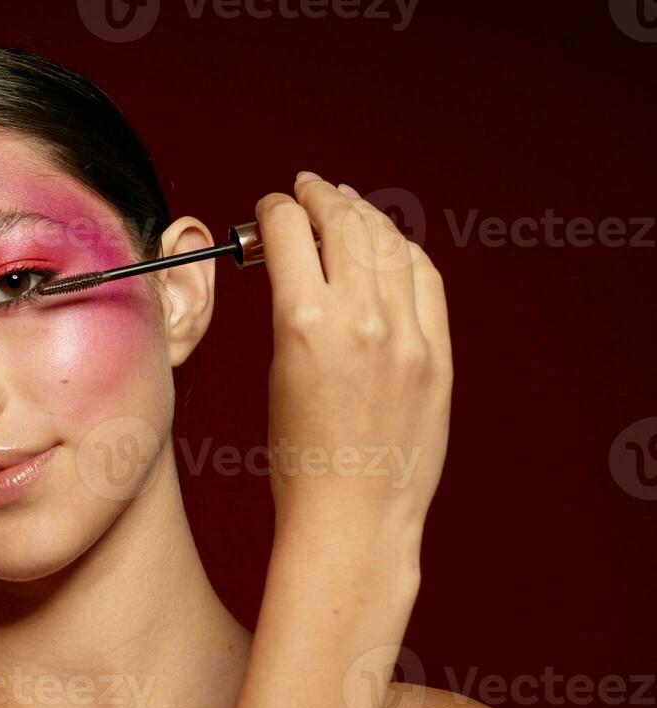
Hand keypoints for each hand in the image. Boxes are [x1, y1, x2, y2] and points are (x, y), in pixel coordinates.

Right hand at [254, 173, 451, 538]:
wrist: (353, 518)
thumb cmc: (302, 465)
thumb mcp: (278, 377)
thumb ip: (293, 315)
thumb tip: (298, 272)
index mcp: (303, 325)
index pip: (292, 233)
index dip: (278, 210)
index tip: (272, 207)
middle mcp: (361, 319)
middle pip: (345, 224)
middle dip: (322, 197)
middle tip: (307, 188)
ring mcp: (407, 335)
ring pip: (389, 243)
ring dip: (364, 215)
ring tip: (347, 205)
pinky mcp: (438, 355)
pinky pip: (425, 279)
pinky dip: (403, 252)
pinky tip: (389, 246)